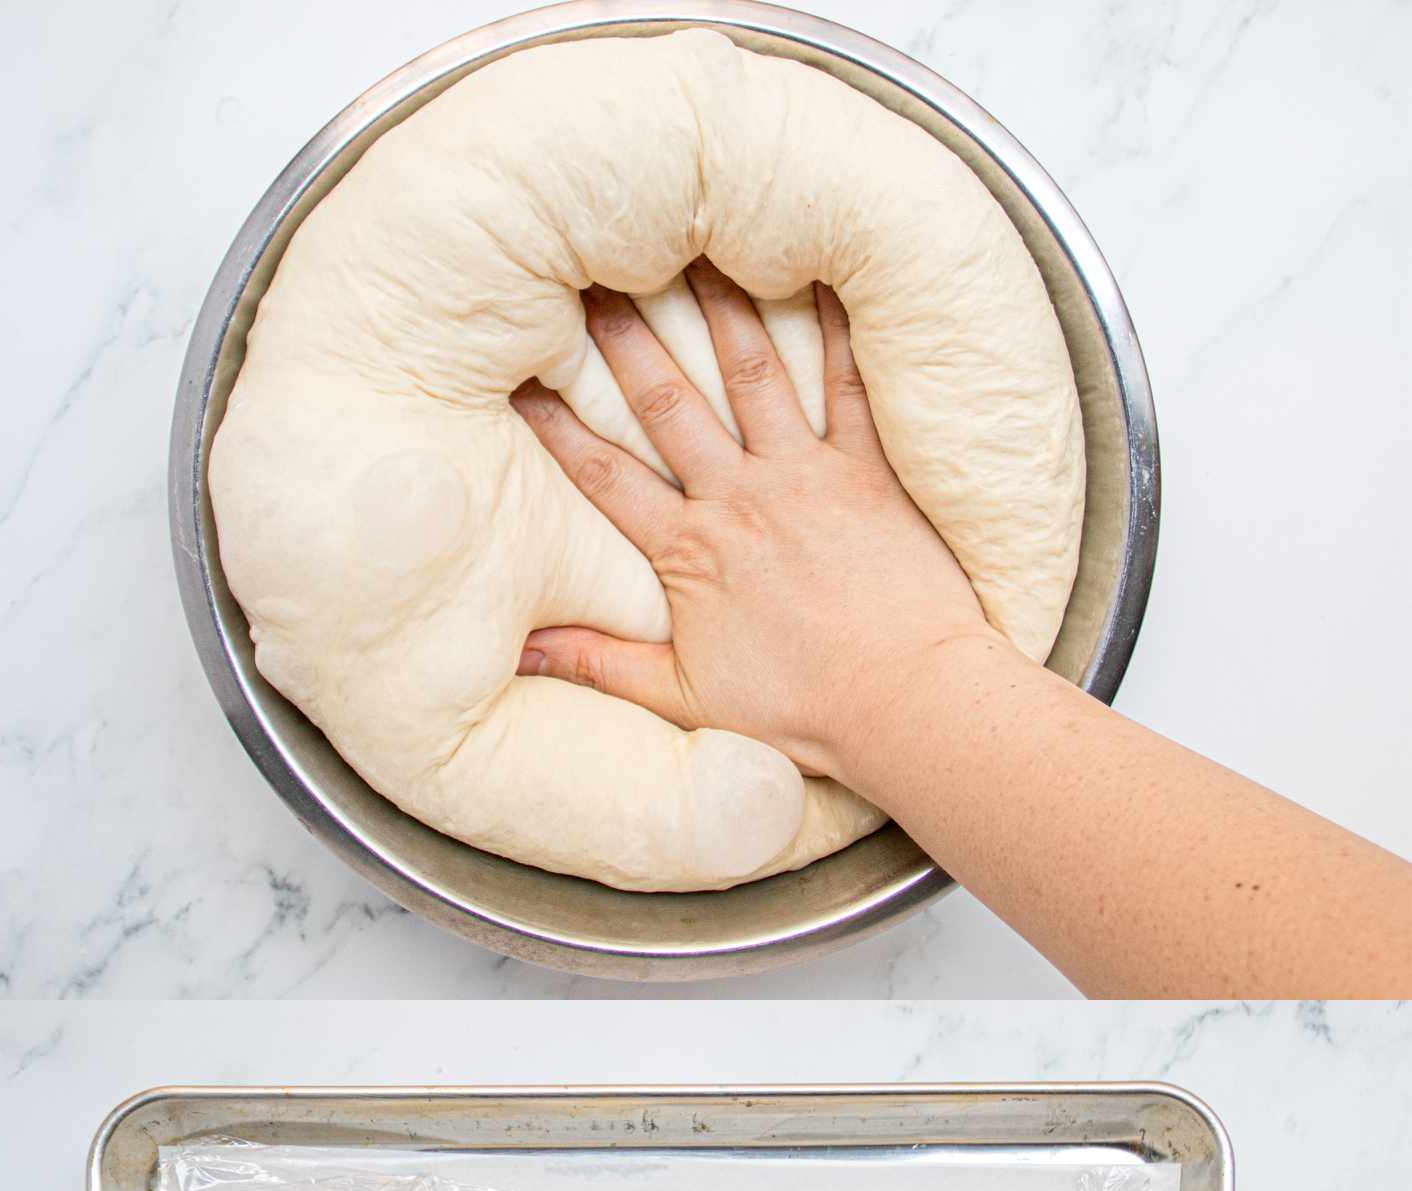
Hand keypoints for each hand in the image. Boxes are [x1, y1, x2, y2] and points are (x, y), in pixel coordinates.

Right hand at [511, 262, 1020, 793]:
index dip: (557, 426)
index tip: (520, 380)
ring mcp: (807, 476)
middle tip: (591, 275)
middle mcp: (740, 498)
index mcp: (689, 552)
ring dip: (720, 305)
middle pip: (668, 402)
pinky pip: (851, 383)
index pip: (605, 475)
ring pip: (753, 371)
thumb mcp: (685, 701)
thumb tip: (522, 651)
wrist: (903, 703)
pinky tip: (824, 274)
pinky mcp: (869, 471)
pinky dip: (838, 328)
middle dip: (624, 335)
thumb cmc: (804, 712)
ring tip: (695, 245)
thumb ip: (601, 665)